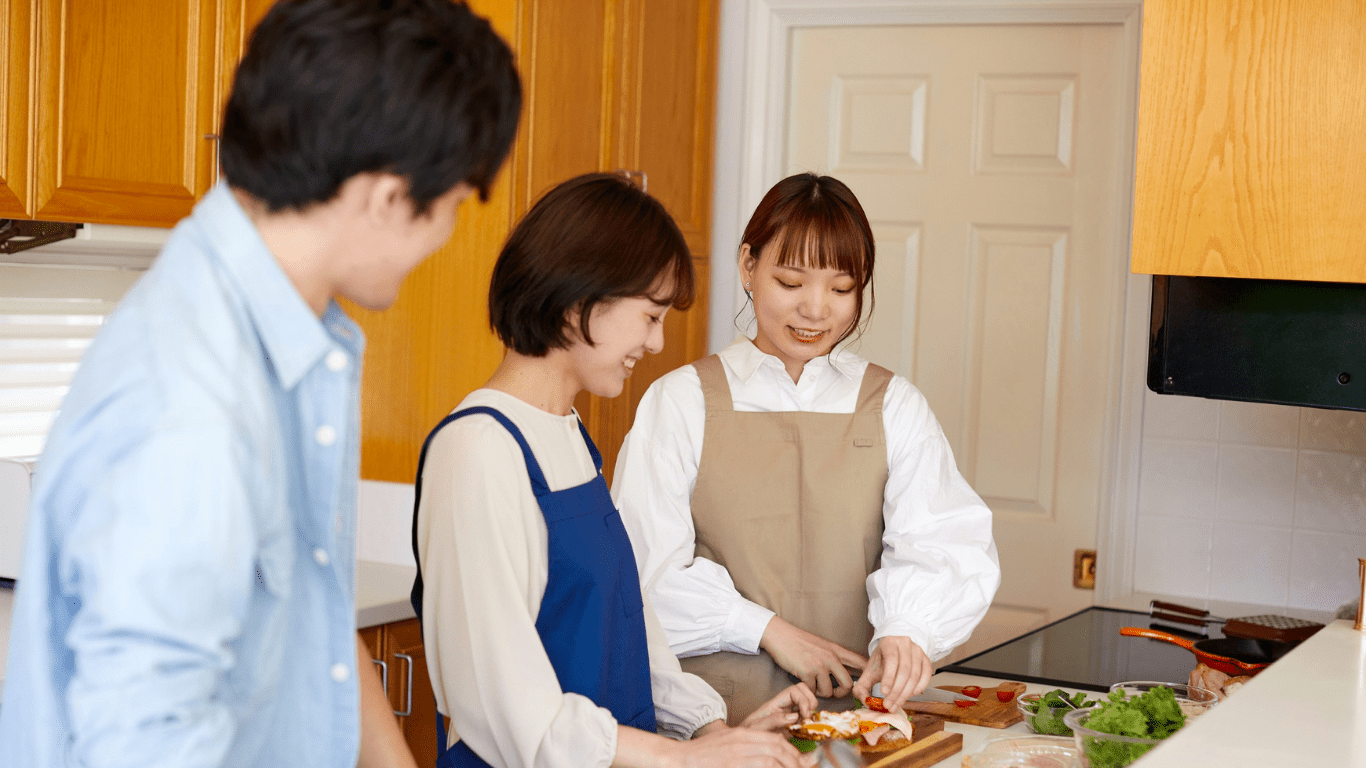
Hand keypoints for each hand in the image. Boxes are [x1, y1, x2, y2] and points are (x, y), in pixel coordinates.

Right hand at [674, 727, 805, 767]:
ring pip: (770, 760)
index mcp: (742, 734)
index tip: (801, 763)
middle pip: (777, 749)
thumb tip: (772, 752)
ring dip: (785, 767)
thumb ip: (749, 743)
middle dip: (794, 762)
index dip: (793, 753)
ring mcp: (736, 756)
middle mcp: (741, 742)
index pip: (776, 740)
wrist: (679, 759)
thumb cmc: (704, 754)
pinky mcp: (731, 766)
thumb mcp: (729, 741)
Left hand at [738, 683, 817, 731]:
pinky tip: (806, 732)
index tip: (804, 714)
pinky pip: (806, 720)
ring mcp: (789, 716)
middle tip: (808, 717)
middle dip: (810, 702)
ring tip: (807, 725)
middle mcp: (784, 707)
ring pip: (807, 704)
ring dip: (812, 712)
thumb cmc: (747, 734)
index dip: (803, 699)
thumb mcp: (756, 727)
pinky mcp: (793, 727)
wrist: (745, 744)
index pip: (794, 690)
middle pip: (804, 692)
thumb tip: (793, 716)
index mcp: (775, 704)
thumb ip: (773, 720)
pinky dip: (811, 724)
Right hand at [759, 617, 865, 698]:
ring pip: (829, 691)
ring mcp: (819, 665)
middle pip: (848, 684)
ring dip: (821, 692)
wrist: (780, 635)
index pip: (860, 662)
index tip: (868, 682)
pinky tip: (803, 681)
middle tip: (834, 692)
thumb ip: (833, 656)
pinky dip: (808, 690)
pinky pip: (812, 691)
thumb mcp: (822, 645)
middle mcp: (831, 658)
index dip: (868, 674)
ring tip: (814, 684)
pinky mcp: (807, 672)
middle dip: (841, 693)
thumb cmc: (799, 641)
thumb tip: (844, 671)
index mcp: (836, 650)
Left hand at [851, 636, 930, 713]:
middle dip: (896, 691)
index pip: (891, 659)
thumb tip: (865, 701)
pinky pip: (926, 676)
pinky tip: (910, 695)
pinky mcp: (926, 660)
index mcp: (889, 643)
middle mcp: (905, 644)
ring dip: (906, 693)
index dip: (888, 677)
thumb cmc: (882, 661)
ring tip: (896, 704)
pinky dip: (919, 688)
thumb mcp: (870, 669)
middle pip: (904, 670)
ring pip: (915, 675)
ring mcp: (918, 651)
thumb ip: (862, 685)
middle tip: (889, 704)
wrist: (895, 651)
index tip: (883, 692)